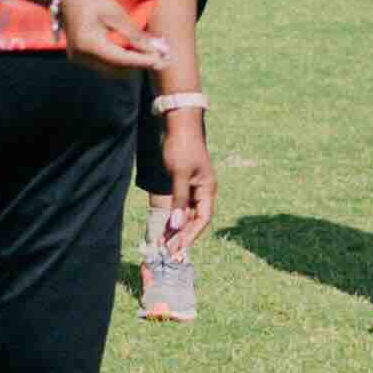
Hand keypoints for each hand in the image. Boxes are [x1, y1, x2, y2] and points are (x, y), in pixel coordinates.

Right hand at [54, 0, 164, 74]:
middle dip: (139, 65)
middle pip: (117, 70)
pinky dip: (122, 60)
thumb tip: (156, 49)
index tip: (162, 59)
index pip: (120, 60)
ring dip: (132, 64)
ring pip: (113, 70)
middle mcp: (82, 57)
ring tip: (152, 54)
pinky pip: (106, 65)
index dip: (142, 61)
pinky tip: (136, 51)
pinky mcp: (82, 58)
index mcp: (88, 44)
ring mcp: (80, 59)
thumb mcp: (115, 13)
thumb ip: (134, 34)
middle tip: (161, 57)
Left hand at [157, 115, 216, 238]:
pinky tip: (165, 225)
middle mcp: (204, 190)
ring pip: (188, 213)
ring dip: (177, 227)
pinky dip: (174, 216)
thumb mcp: (179, 175)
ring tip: (164, 241)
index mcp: (207, 189)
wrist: (180, 124)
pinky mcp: (185, 182)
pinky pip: (182, 205)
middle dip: (183, 235)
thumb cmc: (181, 147)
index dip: (191, 235)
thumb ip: (179, 201)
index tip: (178, 247)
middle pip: (196, 219)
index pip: (203, 219)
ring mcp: (195, 186)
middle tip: (169, 249)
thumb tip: (178, 225)